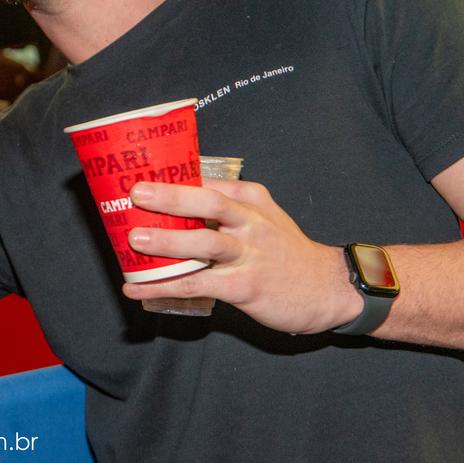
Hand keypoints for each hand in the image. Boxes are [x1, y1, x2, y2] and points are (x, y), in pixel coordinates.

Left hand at [119, 177, 358, 333]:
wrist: (329, 289)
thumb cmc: (284, 251)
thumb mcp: (263, 215)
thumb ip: (225, 203)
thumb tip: (172, 195)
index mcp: (250, 199)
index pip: (208, 181)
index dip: (173, 177)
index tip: (140, 173)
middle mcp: (250, 222)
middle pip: (209, 204)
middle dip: (171, 198)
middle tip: (135, 193)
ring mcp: (249, 255)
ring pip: (204, 245)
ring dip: (167, 242)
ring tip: (134, 240)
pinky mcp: (244, 286)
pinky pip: (197, 285)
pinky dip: (164, 287)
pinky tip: (137, 288)